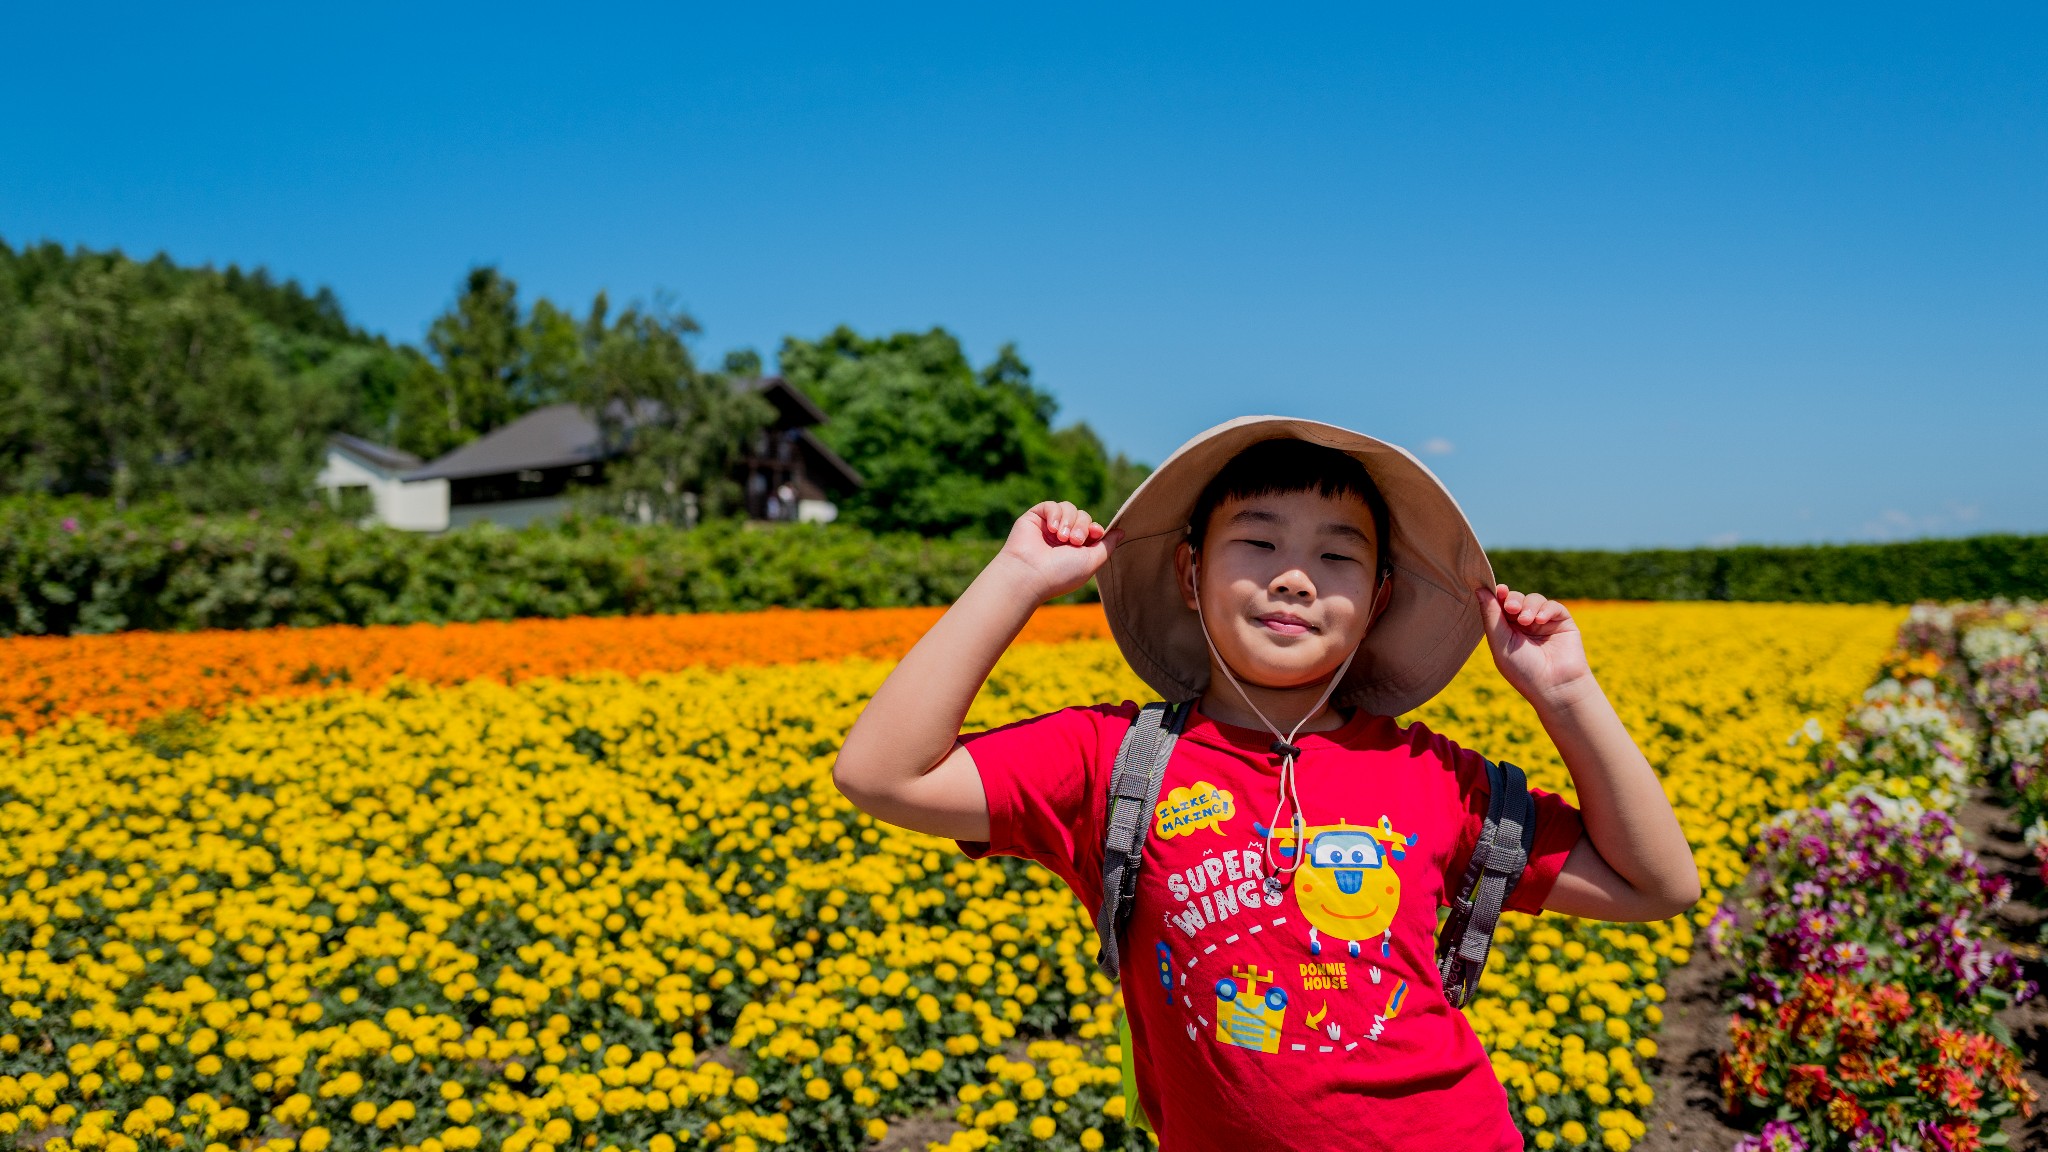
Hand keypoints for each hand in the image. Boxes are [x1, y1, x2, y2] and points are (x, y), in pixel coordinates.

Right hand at [995, 501, 1121, 601]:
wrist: (1029, 574)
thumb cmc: (1060, 573)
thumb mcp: (1092, 562)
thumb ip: (1107, 546)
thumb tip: (1121, 532)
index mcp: (1076, 549)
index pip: (1092, 529)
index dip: (1095, 528)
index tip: (1094, 533)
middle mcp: (1062, 537)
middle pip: (1083, 516)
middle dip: (1082, 526)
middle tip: (1073, 541)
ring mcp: (1048, 527)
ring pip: (1069, 508)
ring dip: (1069, 521)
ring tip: (1061, 537)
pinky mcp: (1035, 518)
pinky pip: (1052, 505)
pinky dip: (1055, 514)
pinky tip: (1052, 528)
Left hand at [1476, 584, 1593, 706]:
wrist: (1554, 686)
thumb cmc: (1523, 670)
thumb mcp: (1500, 643)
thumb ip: (1491, 616)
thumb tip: (1479, 589)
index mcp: (1506, 630)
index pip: (1499, 606)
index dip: (1497, 595)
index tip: (1498, 590)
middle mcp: (1524, 625)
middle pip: (1515, 599)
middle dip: (1512, 600)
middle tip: (1511, 609)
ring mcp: (1543, 622)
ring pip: (1533, 599)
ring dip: (1528, 606)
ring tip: (1527, 621)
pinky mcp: (1562, 622)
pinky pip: (1553, 606)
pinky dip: (1546, 609)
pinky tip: (1540, 620)